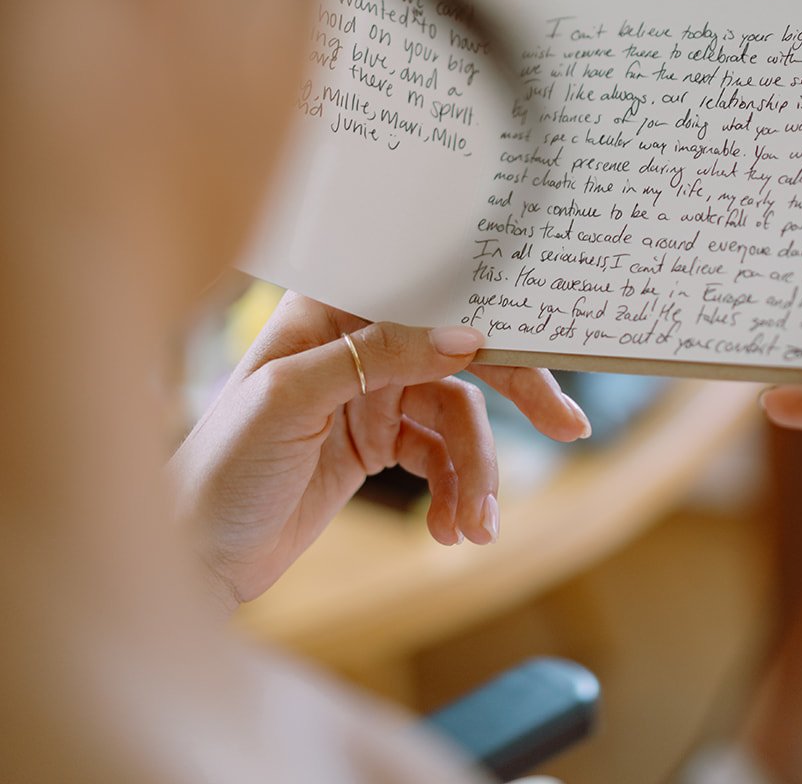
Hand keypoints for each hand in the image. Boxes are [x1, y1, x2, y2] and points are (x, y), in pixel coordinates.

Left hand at [172, 292, 590, 609]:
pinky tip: (449, 532)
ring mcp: (370, 392)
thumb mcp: (291, 399)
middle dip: (513, 388)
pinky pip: (441, 457)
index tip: (536, 337)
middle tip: (566, 424)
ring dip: (476, 471)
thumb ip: (376, 358)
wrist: (192, 558)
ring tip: (473, 528)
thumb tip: (463, 334)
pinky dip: (455, 492)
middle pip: (455, 347)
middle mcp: (355, 340)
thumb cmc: (218, 465)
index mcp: (328, 306)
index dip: (483, 303)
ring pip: (457, 414)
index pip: (422, 285)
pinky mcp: (377, 443)